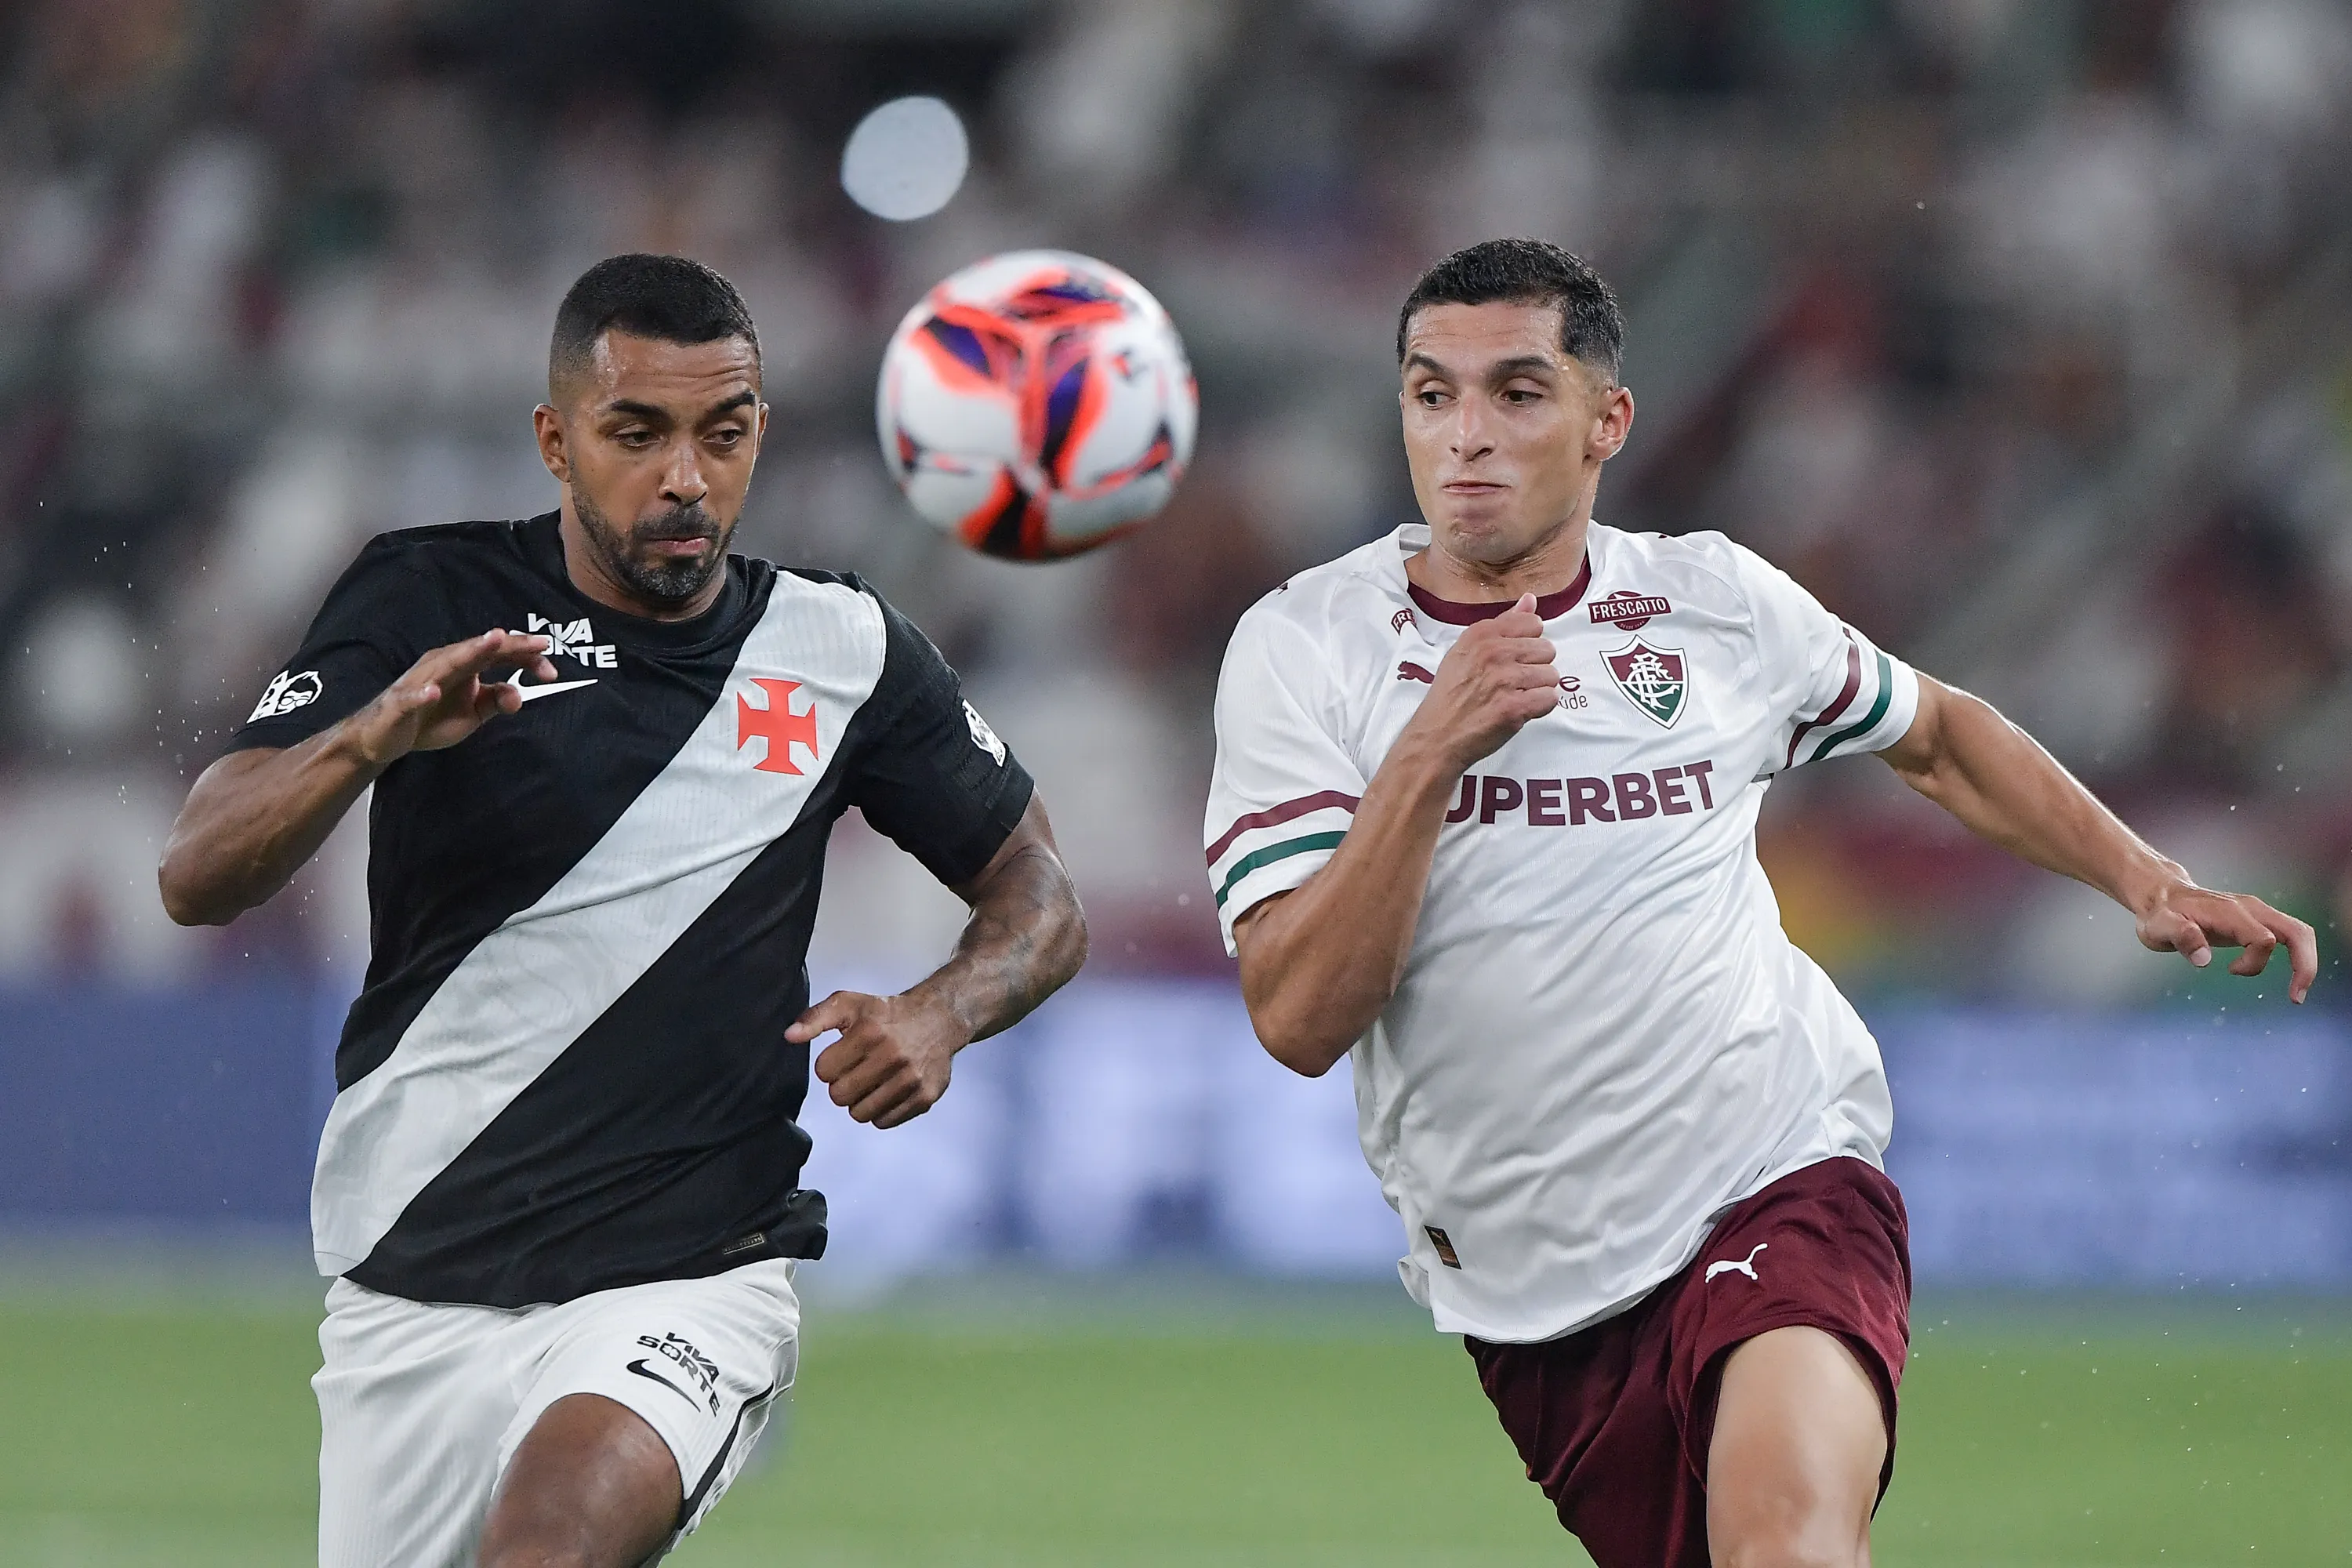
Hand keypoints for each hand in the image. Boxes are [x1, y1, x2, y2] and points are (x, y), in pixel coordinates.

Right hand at [347, 630, 557, 766]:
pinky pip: (411, 696)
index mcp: (463, 666)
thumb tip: (519, 695)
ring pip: (447, 663)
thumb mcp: (473, 713)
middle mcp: (443, 665)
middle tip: (539, 642)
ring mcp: (420, 681)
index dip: (526, 658)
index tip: (551, 670)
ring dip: (470, 652)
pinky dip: (421, 693)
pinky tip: (434, 691)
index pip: (498, 655)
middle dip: (509, 645)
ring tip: (494, 642)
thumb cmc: (431, 717)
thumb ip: (496, 702)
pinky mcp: (400, 702)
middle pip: (480, 650)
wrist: (384, 736)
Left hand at [789, 990, 964, 1127]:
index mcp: (870, 1032)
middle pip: (840, 1096)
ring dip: (860, 1101)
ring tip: (870, 1082)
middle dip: (842, 1085)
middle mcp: (892, 1056)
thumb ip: (816, 1017)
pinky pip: (884, 1122)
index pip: (824, 1071)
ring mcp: (911, 1080)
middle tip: (855, 1071)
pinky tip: (887, 1090)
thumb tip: (789, 1036)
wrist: (937, 1020)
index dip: (829, 1065)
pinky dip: (881, 1111)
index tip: (842, 1056)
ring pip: (860, 1114)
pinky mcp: (924, 1098)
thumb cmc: (888, 1013)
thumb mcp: (849, 1004)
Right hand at [1405, 594, 1559, 773]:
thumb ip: (1503, 623)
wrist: (1437, 735)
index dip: (1527, 644)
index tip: (1512, 659)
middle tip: (1513, 683)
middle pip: (1547, 649)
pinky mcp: (1514, 708)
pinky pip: (1550, 698)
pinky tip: (1520, 710)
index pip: (1533, 623)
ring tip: (1515, 697)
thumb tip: (1530, 599)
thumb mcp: (1467, 650)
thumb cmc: (1452, 694)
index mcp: (1481, 634)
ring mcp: (1504, 680)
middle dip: (1535, 668)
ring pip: (1552, 675)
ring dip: (1538, 689)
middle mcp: (1493, 652)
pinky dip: (1539, 708)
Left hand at [2134, 878, 2317, 1003]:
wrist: (2162, 895)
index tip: (2230, 970)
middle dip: (2305, 965)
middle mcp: (2251, 909)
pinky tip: (2290, 979)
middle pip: (2298, 932)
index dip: (2255, 961)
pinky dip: (2298, 957)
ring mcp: (2258, 913)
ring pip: (2300, 933)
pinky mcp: (2258, 921)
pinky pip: (2290, 936)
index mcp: (2231, 912)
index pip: (2263, 938)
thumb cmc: (2160, 913)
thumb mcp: (2159, 926)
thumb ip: (2181, 937)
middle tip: (2296, 997)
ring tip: (2296, 994)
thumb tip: (2204, 959)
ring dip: (2305, 963)